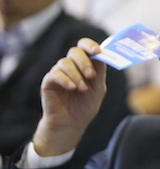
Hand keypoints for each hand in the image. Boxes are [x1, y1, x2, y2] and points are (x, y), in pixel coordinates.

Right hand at [34, 38, 106, 155]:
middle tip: (91, 75)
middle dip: (84, 62)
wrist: (72, 123)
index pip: (85, 46)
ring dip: (76, 75)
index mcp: (85, 64)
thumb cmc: (86, 105)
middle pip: (75, 52)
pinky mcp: (49, 81)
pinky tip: (72, 88)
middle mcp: (72, 66)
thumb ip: (99, 72)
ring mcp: (59, 72)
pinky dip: (65, 80)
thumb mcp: (98, 89)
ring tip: (82, 89)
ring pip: (65, 62)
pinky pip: (55, 73)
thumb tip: (101, 55)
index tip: (97, 51)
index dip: (90, 45)